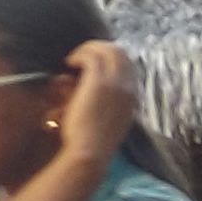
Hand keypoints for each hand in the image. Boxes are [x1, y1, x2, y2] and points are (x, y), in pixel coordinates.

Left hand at [53, 38, 139, 167]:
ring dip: (87, 50)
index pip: (127, 64)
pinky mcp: (100, 81)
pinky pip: (91, 56)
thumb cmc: (94, 142)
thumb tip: (91, 84)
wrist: (91, 151)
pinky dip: (78, 55)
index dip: (109, 58)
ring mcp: (116, 83)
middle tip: (81, 56)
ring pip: (105, 49)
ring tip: (72, 60)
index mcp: (134, 96)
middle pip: (118, 52)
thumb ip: (108, 101)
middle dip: (98, 49)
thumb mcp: (109, 120)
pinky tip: (68, 63)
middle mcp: (129, 87)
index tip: (92, 62)